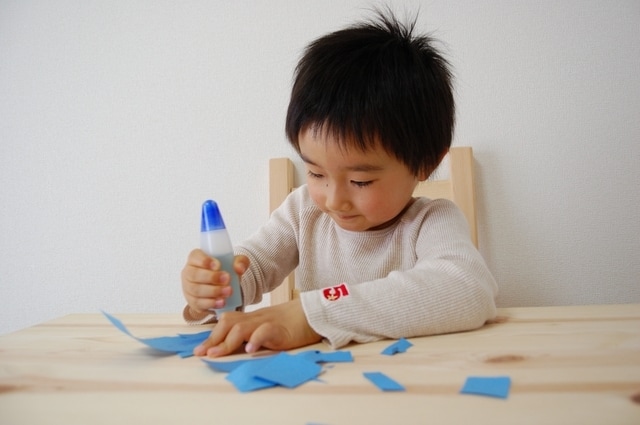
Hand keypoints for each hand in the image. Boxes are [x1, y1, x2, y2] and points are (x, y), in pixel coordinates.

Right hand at [181, 249, 248, 313]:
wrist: (223, 287)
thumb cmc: (225, 270)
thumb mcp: (235, 263)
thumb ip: (240, 262)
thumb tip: (239, 268)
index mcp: (196, 258)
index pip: (195, 256)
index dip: (204, 261)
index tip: (218, 265)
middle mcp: (189, 272)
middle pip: (194, 275)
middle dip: (211, 277)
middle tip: (227, 278)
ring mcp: (189, 288)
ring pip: (196, 290)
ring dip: (213, 291)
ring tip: (228, 291)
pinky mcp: (193, 302)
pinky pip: (198, 303)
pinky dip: (211, 303)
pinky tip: (222, 302)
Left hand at [193, 298, 321, 356]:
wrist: (311, 314)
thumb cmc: (289, 324)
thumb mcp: (265, 328)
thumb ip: (250, 335)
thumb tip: (231, 350)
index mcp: (250, 319)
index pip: (226, 323)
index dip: (211, 336)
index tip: (199, 350)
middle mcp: (255, 319)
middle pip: (228, 323)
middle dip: (213, 339)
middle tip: (203, 353)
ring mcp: (266, 322)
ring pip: (241, 328)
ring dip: (227, 342)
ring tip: (217, 354)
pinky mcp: (280, 328)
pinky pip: (265, 331)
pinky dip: (255, 340)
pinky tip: (250, 350)